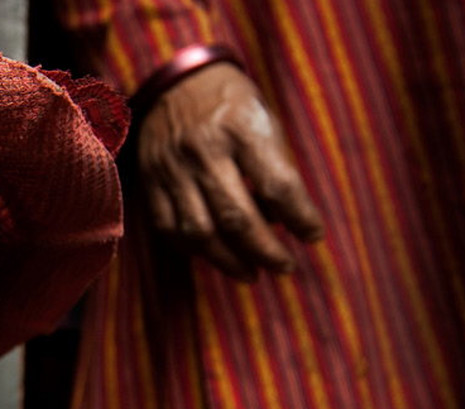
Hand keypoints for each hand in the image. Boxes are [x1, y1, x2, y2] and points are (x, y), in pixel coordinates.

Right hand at [137, 62, 323, 279]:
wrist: (175, 80)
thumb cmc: (230, 102)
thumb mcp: (263, 119)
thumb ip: (275, 167)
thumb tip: (285, 221)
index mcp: (241, 129)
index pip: (278, 185)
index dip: (301, 218)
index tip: (314, 237)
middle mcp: (204, 151)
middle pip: (237, 217)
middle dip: (265, 251)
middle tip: (285, 266)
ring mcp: (172, 169)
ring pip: (200, 232)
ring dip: (229, 261)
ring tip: (252, 273)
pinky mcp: (150, 182)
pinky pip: (169, 228)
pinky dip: (194, 248)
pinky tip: (214, 254)